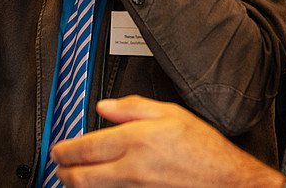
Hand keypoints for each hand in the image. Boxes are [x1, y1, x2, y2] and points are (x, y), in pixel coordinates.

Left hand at [52, 96, 283, 187]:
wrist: (227, 181)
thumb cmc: (204, 150)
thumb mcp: (171, 113)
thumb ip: (134, 107)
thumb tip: (105, 107)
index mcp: (136, 141)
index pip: (86, 148)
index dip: (65, 150)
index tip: (58, 149)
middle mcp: (131, 169)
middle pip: (81, 177)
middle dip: (63, 172)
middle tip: (59, 166)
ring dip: (77, 185)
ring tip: (74, 177)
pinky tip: (100, 185)